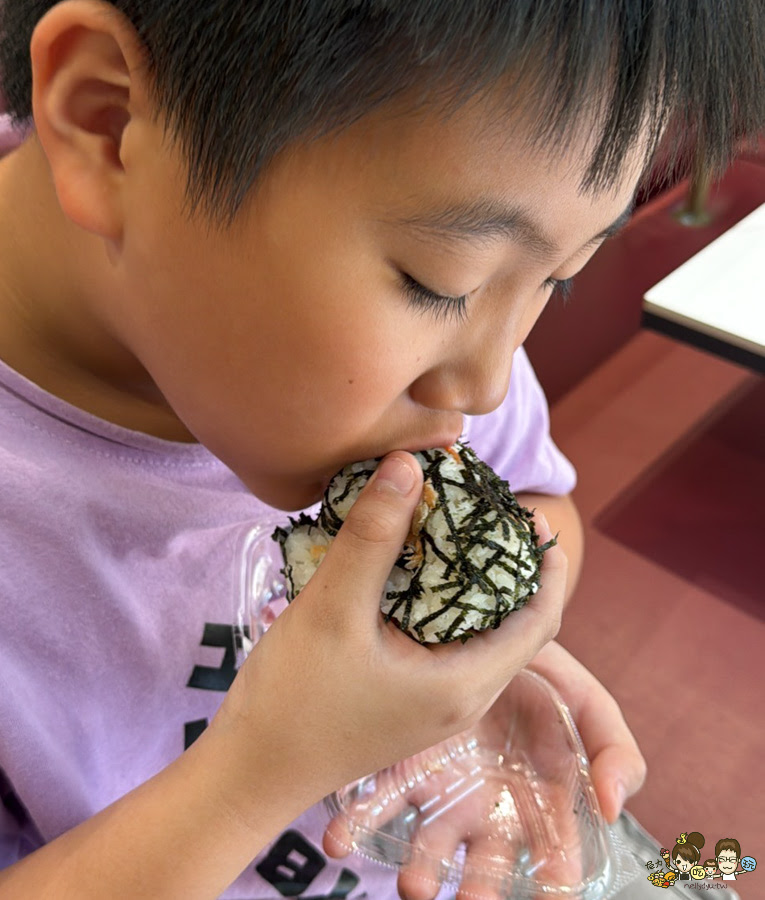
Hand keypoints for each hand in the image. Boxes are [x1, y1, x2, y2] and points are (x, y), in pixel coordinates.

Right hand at [216, 451, 565, 814]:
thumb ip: (372, 537)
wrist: (249, 774)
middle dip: (511, 569)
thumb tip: (408, 464)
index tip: (534, 515)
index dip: (547, 566)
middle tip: (488, 512)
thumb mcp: (331, 610)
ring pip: (478, 634)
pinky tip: (410, 573)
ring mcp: (436, 704)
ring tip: (452, 531)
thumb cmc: (292, 702)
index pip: (541, 621)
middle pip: (515, 626)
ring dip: (476, 586)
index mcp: (465, 685)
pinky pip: (446, 645)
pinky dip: (443, 604)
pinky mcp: (409, 700)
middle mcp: (463, 698)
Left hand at [324, 641, 645, 899]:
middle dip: (478, 891)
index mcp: (538, 800)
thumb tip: (613, 807)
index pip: (554, 849)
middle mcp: (488, 808)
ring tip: (413, 885)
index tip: (554, 887)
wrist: (485, 629)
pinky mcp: (400, 767)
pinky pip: (376, 802)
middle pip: (485, 866)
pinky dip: (356, 825)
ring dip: (419, 873)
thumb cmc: (540, 673)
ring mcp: (442, 792)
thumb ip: (613, 748)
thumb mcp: (585, 700)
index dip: (556, 873)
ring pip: (430, 847)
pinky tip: (340, 838)